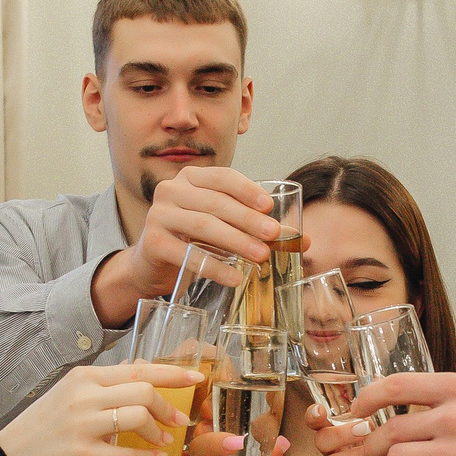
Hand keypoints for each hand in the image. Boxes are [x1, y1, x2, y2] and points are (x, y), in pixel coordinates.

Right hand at [0, 361, 198, 455]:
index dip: (172, 372)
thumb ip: (105, 384)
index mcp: (85, 376)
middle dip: (169, 406)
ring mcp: (81, 423)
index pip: (137, 368)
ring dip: (159, 431)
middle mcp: (84, 394)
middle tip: (180, 420)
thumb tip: (143, 372)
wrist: (12, 455)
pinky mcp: (79, 452)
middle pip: (143, 391)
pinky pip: (124, 453)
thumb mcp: (72, 392)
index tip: (196, 377)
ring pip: (137, 417)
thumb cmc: (47, 424)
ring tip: (165, 441)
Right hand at [89, 167, 288, 324]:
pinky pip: (188, 254)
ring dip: (236, 242)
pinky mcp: (152, 242)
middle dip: (248, 220)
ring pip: (203, 226)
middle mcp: (171, 190)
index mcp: (191, 178)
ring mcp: (158, 214)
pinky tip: (235, 278)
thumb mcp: (224, 226)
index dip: (247, 190)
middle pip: (216, 203)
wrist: (154, 263)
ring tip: (261, 257)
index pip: (223, 177)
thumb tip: (304, 241)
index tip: (270, 207)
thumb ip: (258, 228)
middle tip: (274, 235)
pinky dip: (214, 267)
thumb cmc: (194, 239)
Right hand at [307, 404, 409, 455]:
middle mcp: (337, 452)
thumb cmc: (402, 445)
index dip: (314, 417)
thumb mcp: (395, 421)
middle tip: (366, 428)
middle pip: (322, 441)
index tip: (320, 411)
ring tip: (372, 454)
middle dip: (341, 434)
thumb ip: (382, 405)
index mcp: (341, 432)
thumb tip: (379, 386)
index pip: (317, 422)